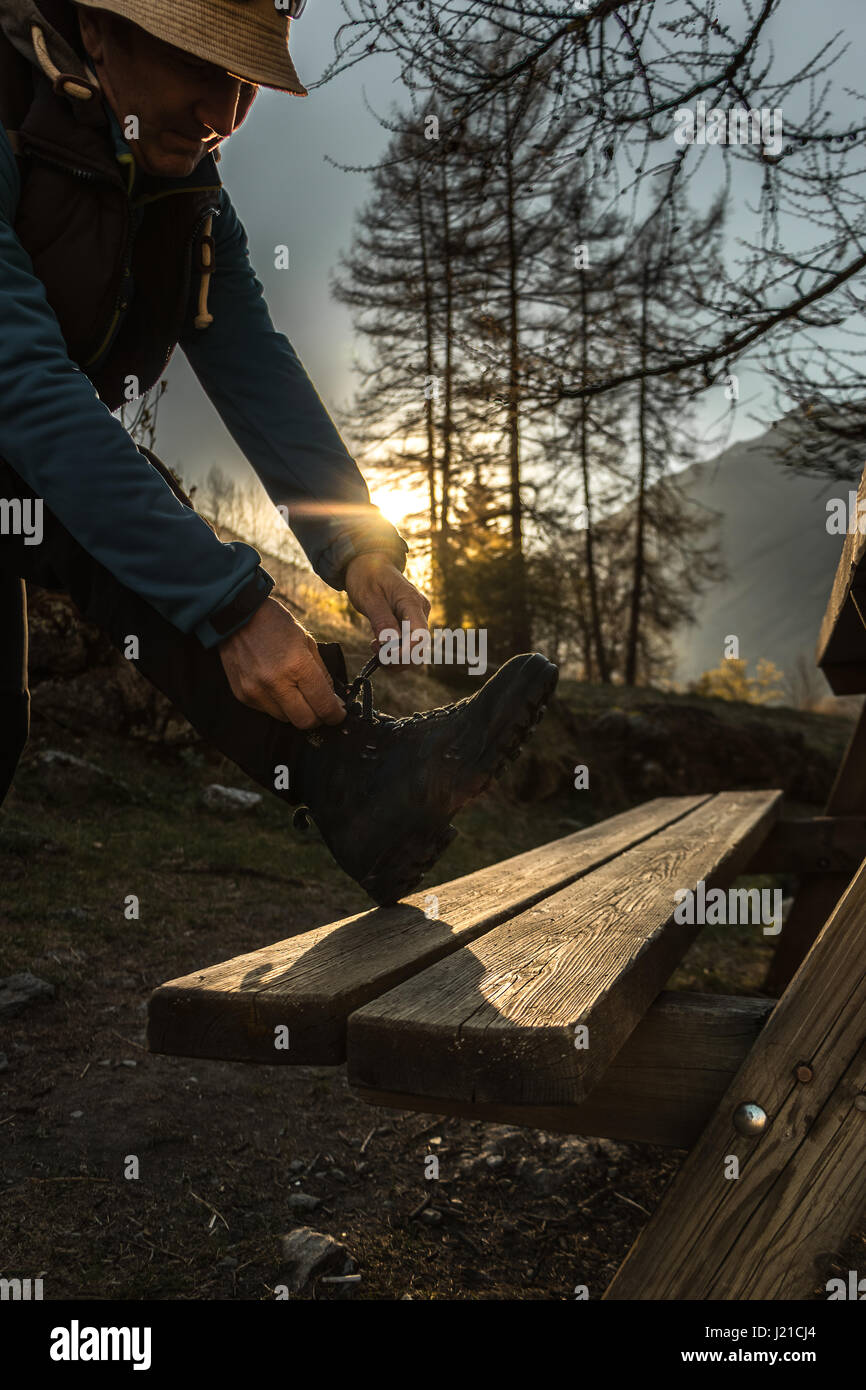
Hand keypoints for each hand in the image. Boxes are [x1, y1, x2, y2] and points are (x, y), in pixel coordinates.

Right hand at [218, 596, 345, 729]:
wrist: (234, 614)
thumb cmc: (274, 624)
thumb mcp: (306, 641)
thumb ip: (321, 674)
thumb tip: (333, 700)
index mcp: (297, 666)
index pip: (323, 706)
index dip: (336, 715)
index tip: (339, 714)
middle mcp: (275, 683)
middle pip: (305, 722)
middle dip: (317, 718)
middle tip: (320, 708)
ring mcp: (256, 691)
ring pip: (286, 719)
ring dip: (295, 710)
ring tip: (294, 690)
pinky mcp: (242, 695)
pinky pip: (267, 711)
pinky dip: (277, 704)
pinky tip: (275, 686)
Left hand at [344, 552, 430, 663]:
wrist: (369, 562)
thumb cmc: (367, 575)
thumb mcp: (369, 597)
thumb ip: (381, 620)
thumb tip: (390, 644)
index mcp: (412, 602)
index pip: (420, 635)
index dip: (406, 652)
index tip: (386, 657)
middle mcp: (420, 611)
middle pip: (419, 648)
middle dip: (397, 658)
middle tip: (375, 651)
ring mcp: (417, 618)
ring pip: (414, 651)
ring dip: (394, 657)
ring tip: (375, 645)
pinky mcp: (410, 623)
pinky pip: (407, 645)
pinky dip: (393, 651)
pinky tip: (379, 643)